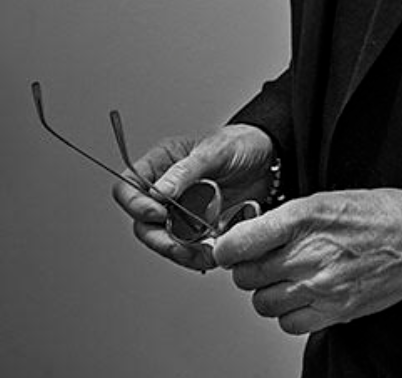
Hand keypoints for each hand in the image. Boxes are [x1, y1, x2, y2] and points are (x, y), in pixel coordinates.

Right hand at [111, 123, 274, 271]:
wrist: (273, 161)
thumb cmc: (242, 144)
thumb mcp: (215, 151)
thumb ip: (185, 171)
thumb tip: (157, 192)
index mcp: (162, 164)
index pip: (128, 187)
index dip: (135, 204)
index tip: (158, 213)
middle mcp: (168, 190)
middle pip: (143, 223)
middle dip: (160, 239)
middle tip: (180, 245)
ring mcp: (183, 212)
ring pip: (165, 242)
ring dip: (181, 252)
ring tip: (204, 252)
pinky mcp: (201, 230)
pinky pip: (190, 250)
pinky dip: (200, 257)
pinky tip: (215, 253)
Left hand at [211, 188, 401, 334]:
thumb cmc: (378, 213)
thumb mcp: (326, 198)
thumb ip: (285, 219)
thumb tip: (248, 235)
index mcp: (303, 218)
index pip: (238, 243)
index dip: (226, 248)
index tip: (228, 248)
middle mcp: (308, 255)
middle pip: (245, 276)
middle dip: (246, 268)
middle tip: (259, 260)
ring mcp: (321, 287)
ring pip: (263, 303)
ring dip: (266, 292)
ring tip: (283, 277)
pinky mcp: (335, 311)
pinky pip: (289, 324)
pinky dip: (288, 314)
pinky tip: (300, 296)